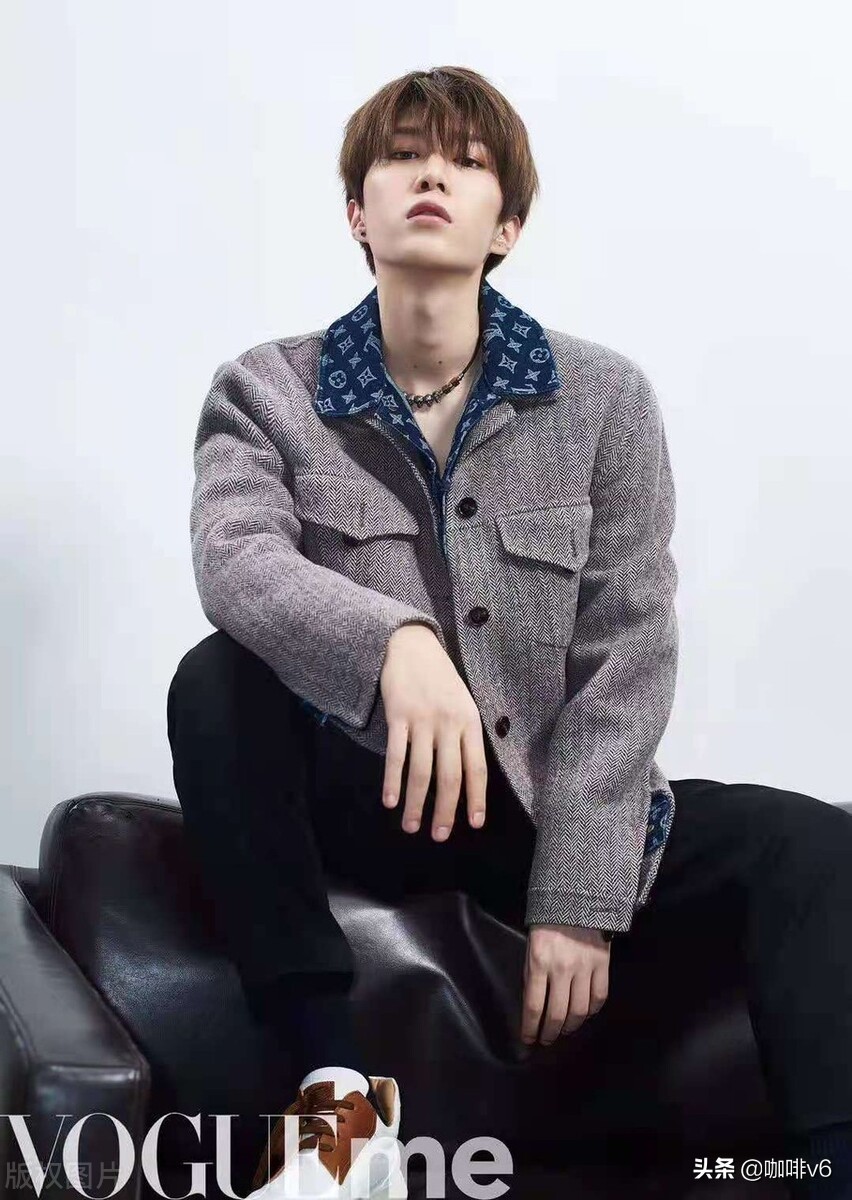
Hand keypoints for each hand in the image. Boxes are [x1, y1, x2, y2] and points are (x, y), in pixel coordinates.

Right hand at [380, 623, 486, 840]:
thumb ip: (465, 734)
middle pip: (449, 777)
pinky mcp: (398, 716)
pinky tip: (390, 800)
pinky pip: (395, 755)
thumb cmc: (439, 678)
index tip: (474, 824)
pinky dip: (392, 781)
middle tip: (439, 836)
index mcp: (470, 722)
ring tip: (412, 826)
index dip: (476, 798)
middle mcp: (448, 723)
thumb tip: (467, 776)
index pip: (476, 768)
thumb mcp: (463, 701)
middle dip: (445, 811)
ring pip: (421, 772)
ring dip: (416, 804)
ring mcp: (422, 720)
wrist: (411, 644)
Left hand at [520, 924, 610, 1043]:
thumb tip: (534, 1004)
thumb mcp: (531, 946)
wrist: (576, 898)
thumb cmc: (547, 923)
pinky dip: (592, 1011)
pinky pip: (599, 997)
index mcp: (539, 962)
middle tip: (546, 1039)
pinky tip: (584, 1013)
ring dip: (571, 1026)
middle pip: (557, 1013)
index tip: (528, 1040)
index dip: (530, 1028)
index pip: (533, 1005)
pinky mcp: (602, 965)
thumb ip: (531, 974)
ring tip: (564, 1030)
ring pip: (580, 1010)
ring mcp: (584, 967)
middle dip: (550, 1032)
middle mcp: (562, 968)